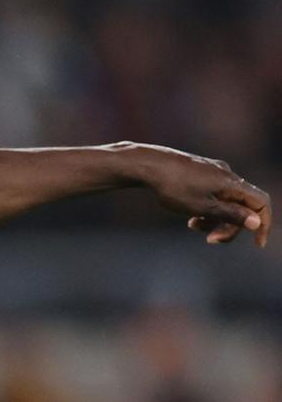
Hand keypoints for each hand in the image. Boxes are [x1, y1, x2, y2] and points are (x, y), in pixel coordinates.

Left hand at [109, 142, 271, 246]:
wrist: (145, 164)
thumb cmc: (173, 187)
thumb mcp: (203, 207)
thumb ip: (231, 215)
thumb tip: (257, 222)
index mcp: (231, 182)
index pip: (261, 202)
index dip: (264, 224)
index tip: (257, 244)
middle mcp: (226, 174)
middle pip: (241, 206)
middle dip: (229, 226)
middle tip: (210, 240)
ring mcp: (212, 172)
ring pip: (224, 202)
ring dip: (214, 219)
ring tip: (193, 226)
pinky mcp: (198, 172)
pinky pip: (212, 195)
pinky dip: (205, 209)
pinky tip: (189, 217)